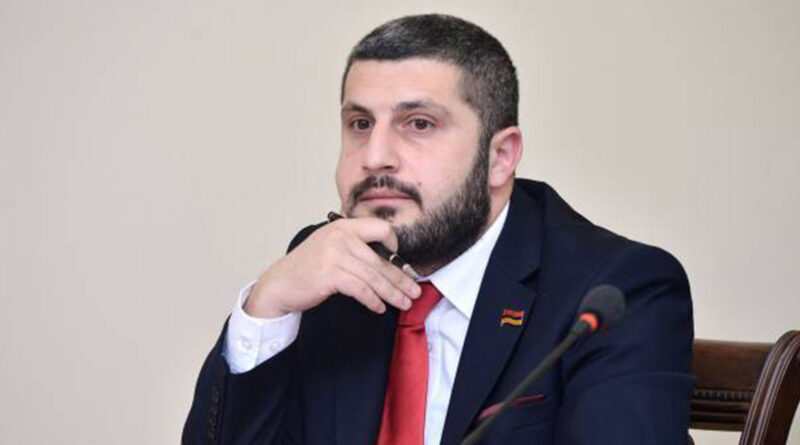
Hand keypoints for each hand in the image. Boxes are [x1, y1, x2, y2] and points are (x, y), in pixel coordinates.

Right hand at [244, 218, 421, 317]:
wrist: (279, 284)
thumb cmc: (307, 268)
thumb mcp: (331, 247)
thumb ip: (355, 247)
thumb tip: (389, 262)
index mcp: (343, 226)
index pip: (380, 228)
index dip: (394, 246)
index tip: (400, 263)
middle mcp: (340, 236)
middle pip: (380, 260)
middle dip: (401, 279)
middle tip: (414, 291)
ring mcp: (334, 254)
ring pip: (374, 277)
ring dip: (392, 293)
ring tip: (403, 303)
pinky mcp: (330, 274)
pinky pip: (361, 289)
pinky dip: (373, 301)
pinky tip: (380, 308)